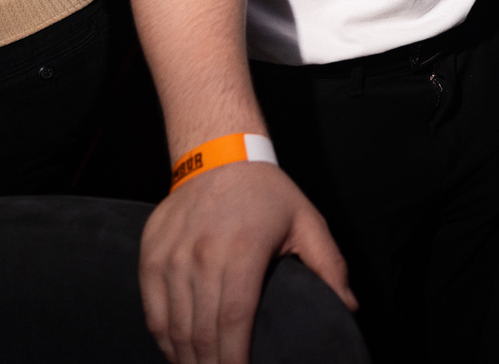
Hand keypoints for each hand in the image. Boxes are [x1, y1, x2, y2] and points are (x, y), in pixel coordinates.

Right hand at [140, 161, 354, 363]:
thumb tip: (349, 307)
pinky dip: (163, 339)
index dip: (234, 358)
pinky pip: (152, 311)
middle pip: (201, 330)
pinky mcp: (150, 256)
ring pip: (173, 326)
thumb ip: (330, 266)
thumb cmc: (268, 194)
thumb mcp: (307, 222)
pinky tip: (179, 355)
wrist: (218, 156)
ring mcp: (170, 256)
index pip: (233, 320)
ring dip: (186, 359)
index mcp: (242, 249)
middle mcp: (201, 254)